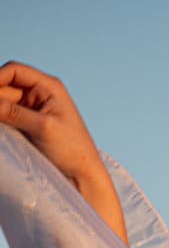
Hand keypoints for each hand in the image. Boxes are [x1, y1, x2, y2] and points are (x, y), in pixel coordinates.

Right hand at [0, 61, 104, 186]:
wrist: (83, 176)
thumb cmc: (73, 150)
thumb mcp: (43, 128)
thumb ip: (13, 113)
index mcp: (49, 86)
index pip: (15, 71)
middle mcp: (39, 94)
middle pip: (6, 87)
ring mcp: (33, 110)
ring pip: (4, 103)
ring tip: (2, 128)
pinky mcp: (27, 126)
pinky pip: (7, 117)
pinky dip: (1, 121)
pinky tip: (2, 131)